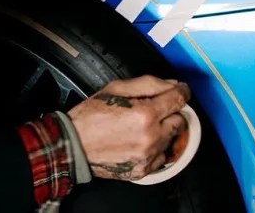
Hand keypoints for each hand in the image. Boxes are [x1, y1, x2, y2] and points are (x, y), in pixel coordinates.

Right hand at [68, 76, 189, 180]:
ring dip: (163, 130)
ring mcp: (148, 156)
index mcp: (146, 114)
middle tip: (154, 109)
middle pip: (180, 120)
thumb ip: (149, 83)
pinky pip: (162, 156)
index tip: (180, 89)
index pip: (179, 99)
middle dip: (171, 112)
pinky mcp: (144, 170)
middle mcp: (151, 137)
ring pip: (172, 138)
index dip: (182, 90)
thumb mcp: (117, 88)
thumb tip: (173, 84)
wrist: (73, 145)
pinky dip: (156, 148)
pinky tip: (139, 141)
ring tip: (142, 126)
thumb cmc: (91, 115)